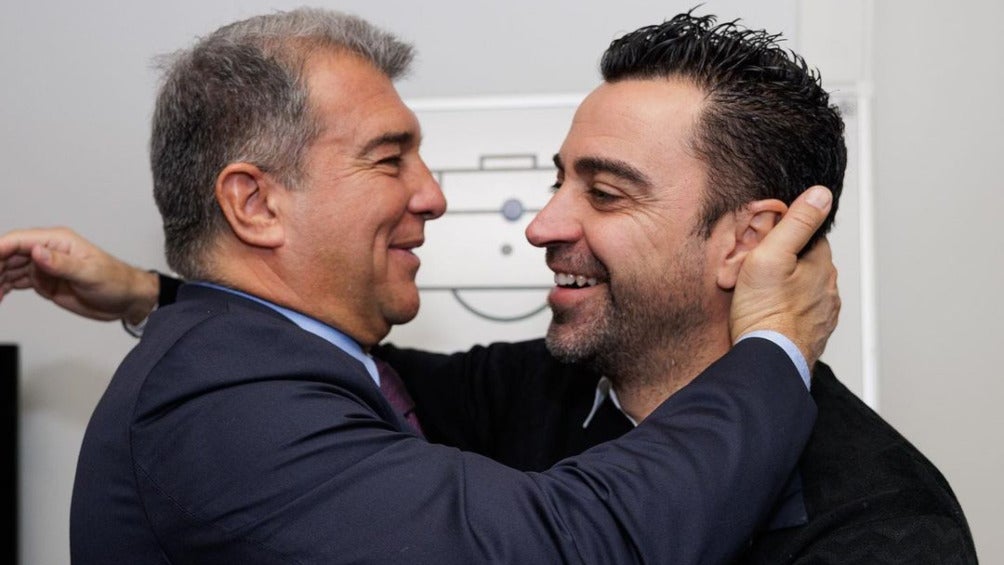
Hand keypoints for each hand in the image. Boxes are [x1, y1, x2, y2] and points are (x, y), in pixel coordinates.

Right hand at [0, 227, 158, 323]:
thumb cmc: (115, 282)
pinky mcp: (45, 281)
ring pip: (9, 268)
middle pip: (9, 254)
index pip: (19, 240)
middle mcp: (48, 251)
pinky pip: (17, 281)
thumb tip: (37, 251)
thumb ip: (62, 263)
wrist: (126, 300)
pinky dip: (4, 288)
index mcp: (59, 241)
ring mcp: (45, 267)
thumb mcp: (90, 274)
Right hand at [730, 187, 839, 365]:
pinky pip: (800, 314)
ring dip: (787, 288)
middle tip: (757, 268)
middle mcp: (828, 289)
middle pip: (807, 263)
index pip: (809, 235)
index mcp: (821, 264)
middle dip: (786, 262)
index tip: (765, 242)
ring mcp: (823, 314)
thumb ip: (796, 223)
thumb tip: (820, 194)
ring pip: (804, 289)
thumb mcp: (771, 255)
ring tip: (760, 295)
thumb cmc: (765, 313)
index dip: (785, 234)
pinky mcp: (813, 334)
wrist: (768, 361)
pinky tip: (768, 314)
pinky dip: (787, 311)